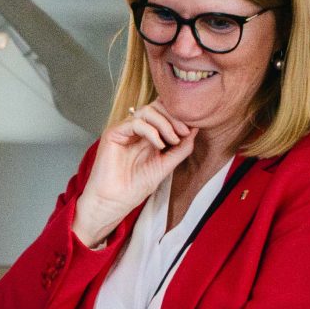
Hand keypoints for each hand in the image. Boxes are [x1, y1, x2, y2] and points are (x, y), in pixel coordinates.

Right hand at [72, 102, 195, 246]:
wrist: (115, 202)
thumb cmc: (135, 187)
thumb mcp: (166, 165)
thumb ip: (180, 149)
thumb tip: (195, 130)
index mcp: (147, 134)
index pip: (163, 112)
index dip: (178, 117)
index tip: (190, 131)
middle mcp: (135, 129)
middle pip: (156, 106)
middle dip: (174, 117)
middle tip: (184, 133)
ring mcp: (124, 130)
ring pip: (147, 111)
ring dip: (165, 123)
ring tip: (172, 140)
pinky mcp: (113, 133)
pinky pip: (135, 122)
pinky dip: (151, 131)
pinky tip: (159, 145)